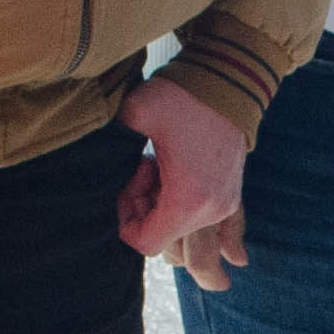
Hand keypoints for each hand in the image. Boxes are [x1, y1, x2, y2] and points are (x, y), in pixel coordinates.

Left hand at [114, 74, 249, 288]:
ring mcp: (227, 204)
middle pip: (176, 254)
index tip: (128, 186)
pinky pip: (229, 231)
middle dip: (151, 225)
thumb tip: (99, 151)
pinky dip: (221, 239)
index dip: (127, 221)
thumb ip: (111, 139)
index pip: (147, 243)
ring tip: (164, 181)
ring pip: (197, 244)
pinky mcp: (234, 192)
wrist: (231, 75)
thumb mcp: (136, 113)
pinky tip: (235, 258)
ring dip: (172, 222)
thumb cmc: (184, 96)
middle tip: (146, 186)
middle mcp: (211, 212)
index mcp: (186, 202)